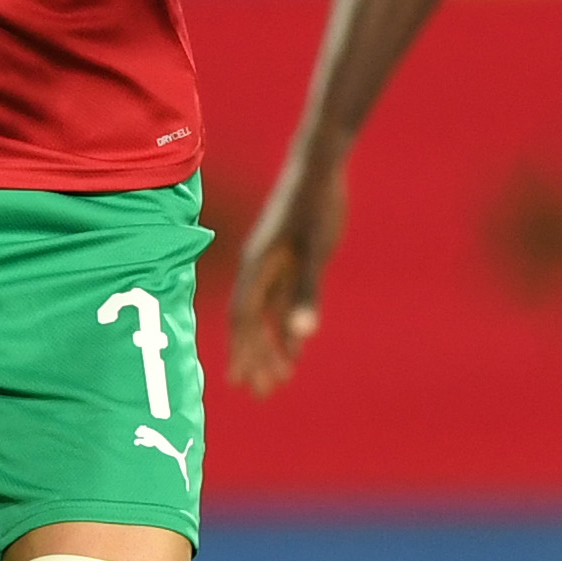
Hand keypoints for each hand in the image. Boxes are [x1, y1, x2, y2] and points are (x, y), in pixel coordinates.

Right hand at [225, 161, 343, 394]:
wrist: (320, 166)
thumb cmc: (315, 204)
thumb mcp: (315, 249)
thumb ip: (307, 291)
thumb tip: (302, 336)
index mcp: (258, 266)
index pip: (244, 318)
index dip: (243, 351)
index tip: (241, 382)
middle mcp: (261, 269)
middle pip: (251, 322)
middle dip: (254, 358)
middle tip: (260, 393)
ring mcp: (275, 266)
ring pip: (267, 315)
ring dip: (270, 346)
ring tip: (278, 381)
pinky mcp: (292, 261)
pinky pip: (283, 303)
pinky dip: (287, 327)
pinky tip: (296, 349)